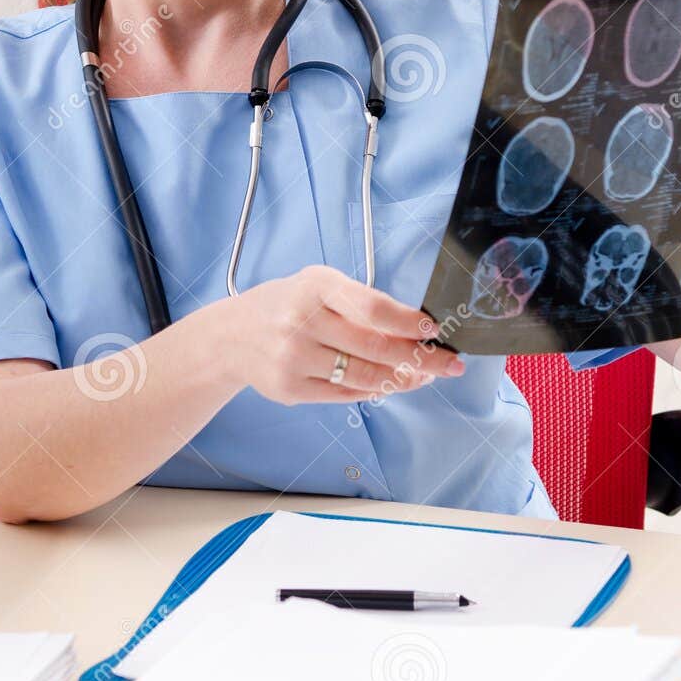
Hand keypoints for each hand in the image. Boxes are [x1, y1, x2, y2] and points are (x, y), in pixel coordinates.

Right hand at [220, 263, 464, 406]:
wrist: (231, 336)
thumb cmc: (287, 306)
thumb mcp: (318, 286)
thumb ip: (360, 302)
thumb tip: (416, 329)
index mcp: (314, 287)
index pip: (372, 307)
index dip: (408, 322)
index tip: (434, 331)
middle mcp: (301, 322)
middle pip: (375, 347)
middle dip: (421, 358)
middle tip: (449, 363)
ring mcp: (294, 359)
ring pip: (365, 376)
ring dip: (404, 379)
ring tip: (425, 376)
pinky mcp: (291, 389)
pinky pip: (345, 394)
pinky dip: (376, 390)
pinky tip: (393, 384)